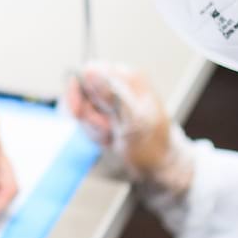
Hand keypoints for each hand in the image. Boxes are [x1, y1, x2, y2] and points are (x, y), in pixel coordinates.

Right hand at [62, 61, 195, 198]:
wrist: (159, 166)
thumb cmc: (153, 146)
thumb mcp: (132, 121)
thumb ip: (112, 94)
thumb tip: (90, 70)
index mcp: (130, 78)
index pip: (88, 71)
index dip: (79, 92)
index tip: (78, 113)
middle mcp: (120, 85)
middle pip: (83, 91)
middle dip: (89, 115)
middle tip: (107, 129)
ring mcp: (113, 100)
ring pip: (84, 108)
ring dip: (93, 127)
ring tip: (112, 136)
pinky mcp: (108, 113)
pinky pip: (88, 119)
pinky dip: (94, 132)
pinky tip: (109, 138)